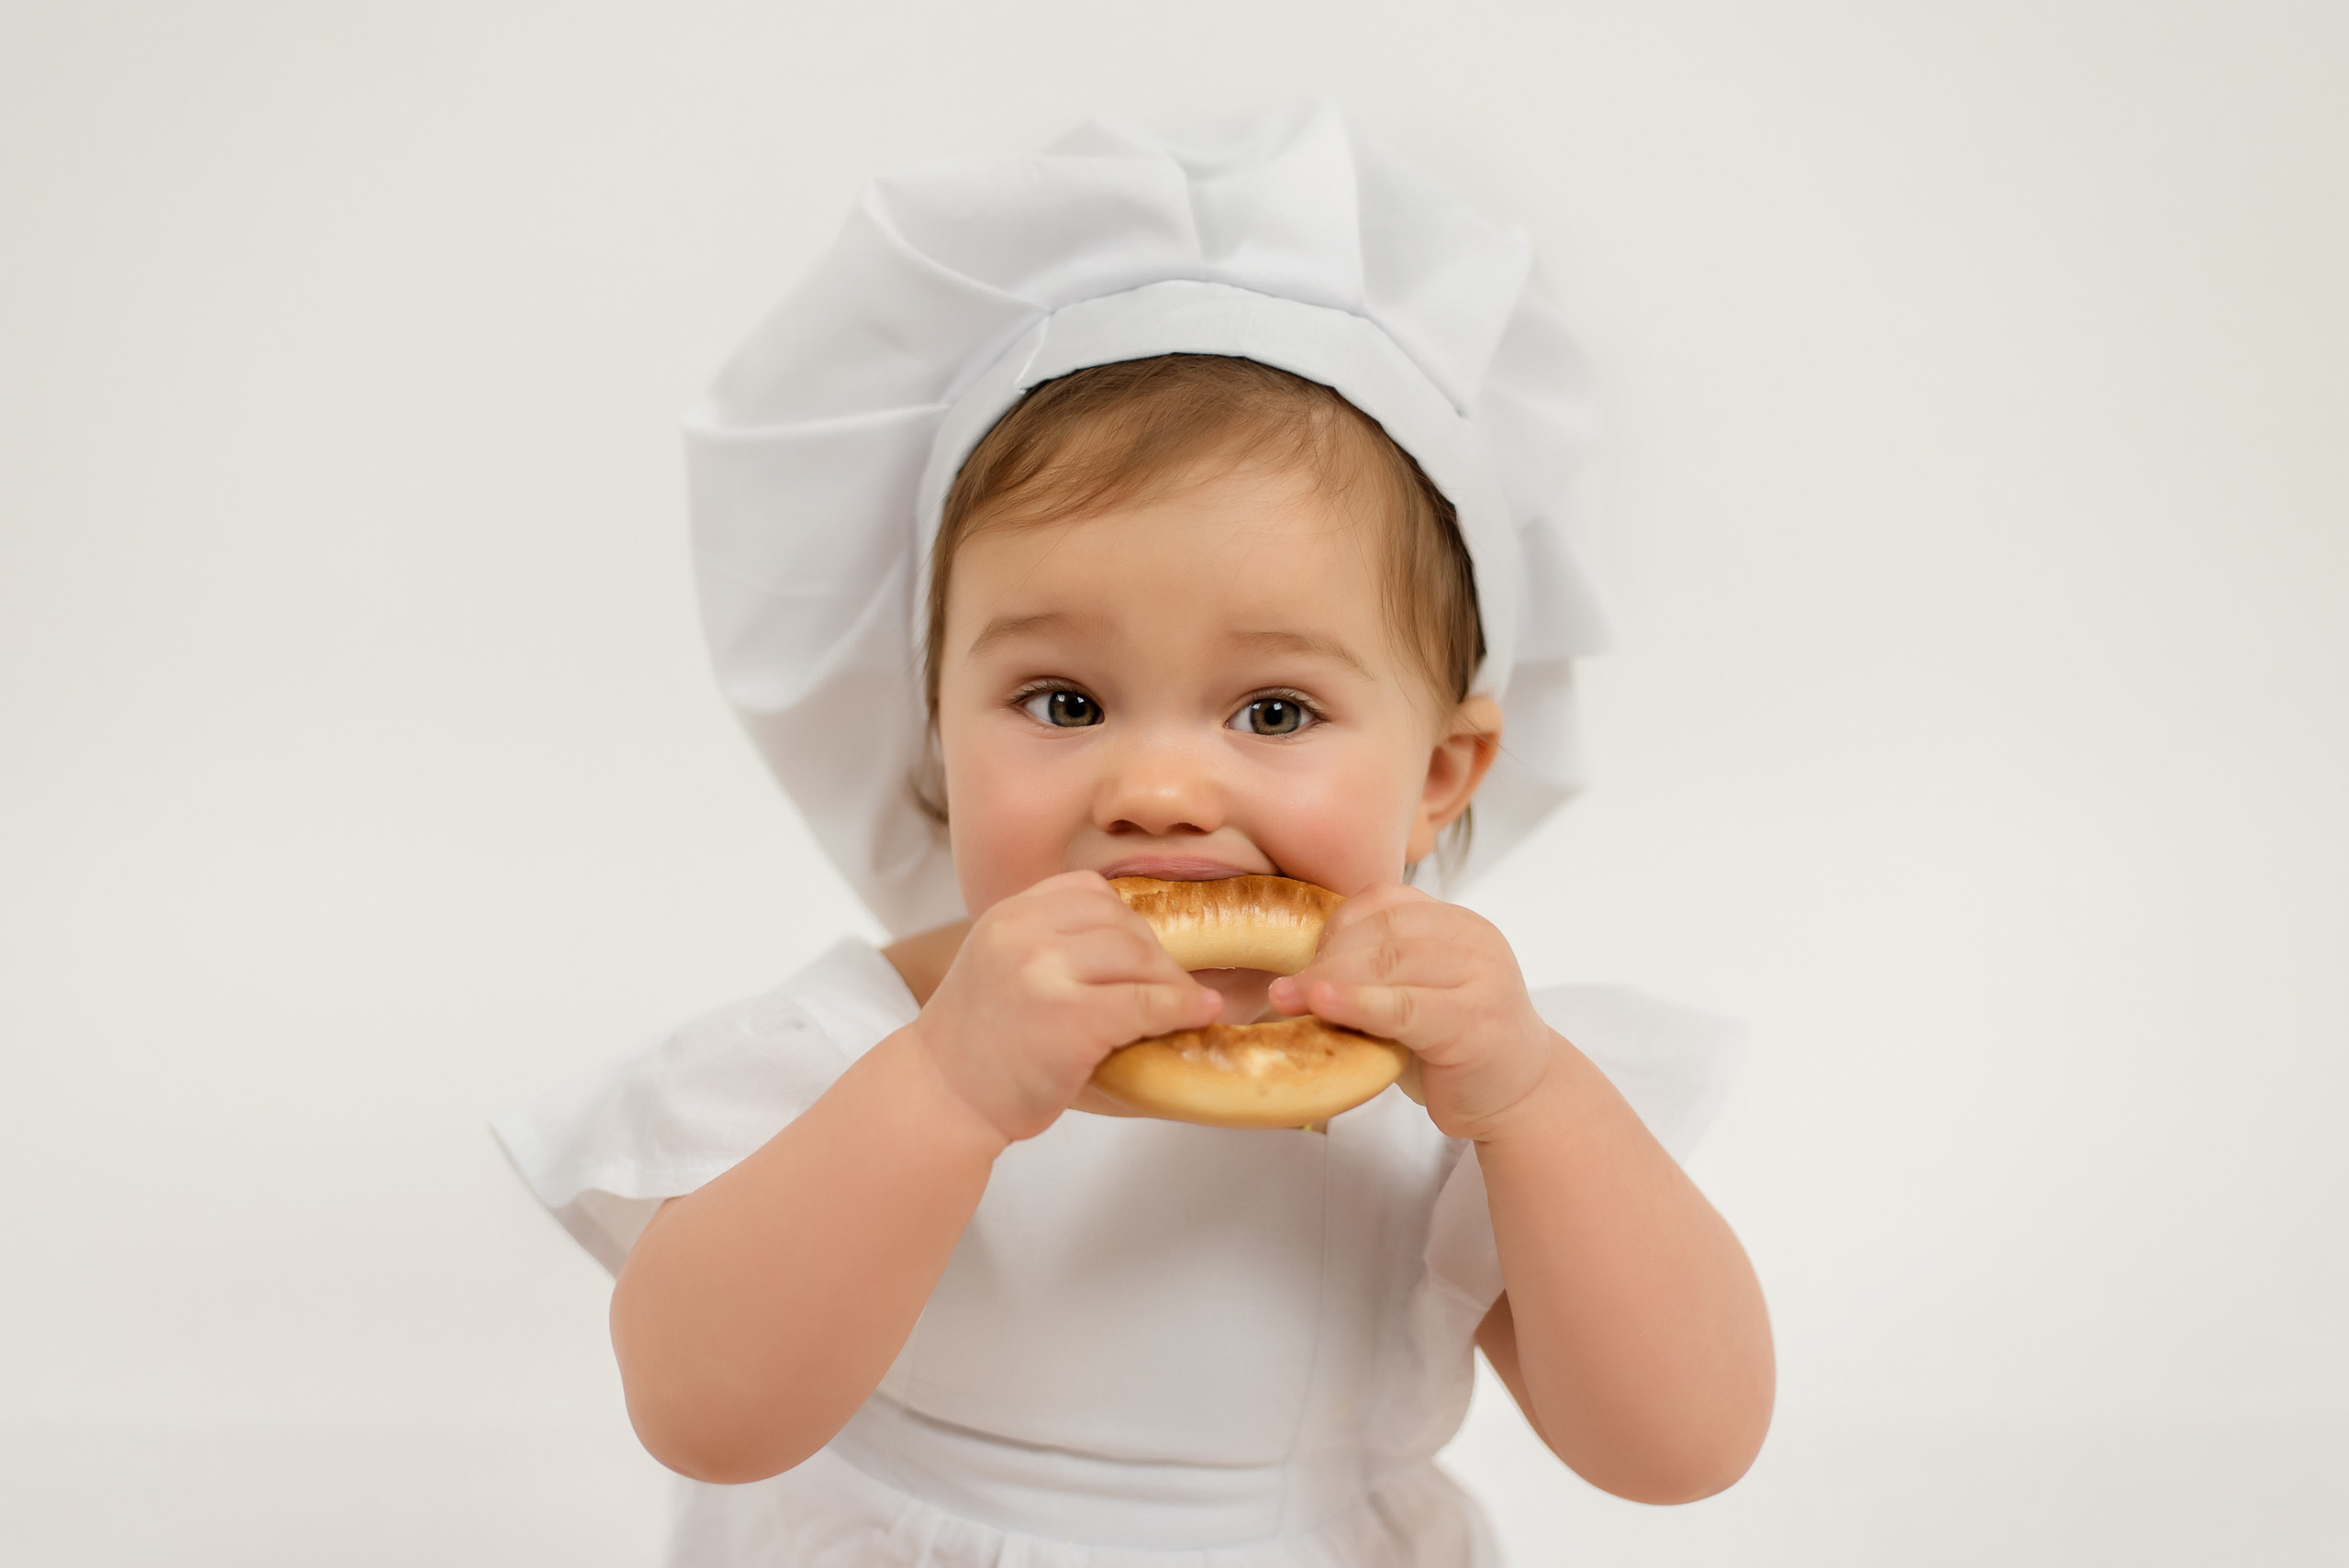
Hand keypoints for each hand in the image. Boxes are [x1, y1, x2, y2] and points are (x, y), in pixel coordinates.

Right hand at [911, 871, 1221, 1144]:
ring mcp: (1044, 972)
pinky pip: (1145, 1002)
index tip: (1142, 955)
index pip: (1089, 892)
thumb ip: (1054, 947)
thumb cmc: (980, 1046)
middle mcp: (1023, 932)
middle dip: (1155, 957)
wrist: (940, 1099)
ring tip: (1183, 1005)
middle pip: (1121, 923)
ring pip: (1139, 958)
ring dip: (1171, 983)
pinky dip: (1180, 1009)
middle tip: (1171, 988)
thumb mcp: (1004, 969)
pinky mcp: (1069, 1017)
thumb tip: (1143, 951)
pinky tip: (1197, 1015)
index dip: (1126, 923)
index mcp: (1008, 915)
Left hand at [1266, 883, 1553, 1140]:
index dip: (1336, 927)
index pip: (1385, 901)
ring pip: (1390, 963)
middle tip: (1283, 990)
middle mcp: (1474, 940)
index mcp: (1456, 923)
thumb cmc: (1454, 1048)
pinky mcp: (1475, 1021)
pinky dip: (1356, 1003)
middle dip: (1325, 959)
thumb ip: (1375, 971)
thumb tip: (1295, 970)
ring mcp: (1481, 977)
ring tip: (1288, 1000)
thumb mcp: (1413, 995)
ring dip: (1330, 979)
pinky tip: (1321, 1005)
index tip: (1304, 961)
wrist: (1519, 1096)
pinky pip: (1404, 1006)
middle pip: (1384, 930)